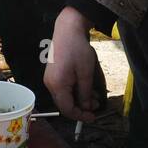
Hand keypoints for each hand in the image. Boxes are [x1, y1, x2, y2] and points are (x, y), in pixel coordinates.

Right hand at [44, 7, 107, 122]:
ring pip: (64, 97)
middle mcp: (50, 84)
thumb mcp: (86, 73)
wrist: (67, 30)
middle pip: (64, 104)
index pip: (67, 109)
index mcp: (57, 85)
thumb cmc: (77, 50)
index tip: (93, 117)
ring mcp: (50, 79)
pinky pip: (62, 89)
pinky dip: (74, 92)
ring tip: (94, 96)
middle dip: (81, 108)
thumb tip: (87, 107)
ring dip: (78, 99)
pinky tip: (84, 87)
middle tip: (97, 105)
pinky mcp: (52, 75)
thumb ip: (85, 93)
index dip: (81, 116)